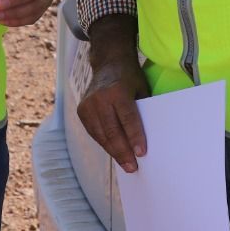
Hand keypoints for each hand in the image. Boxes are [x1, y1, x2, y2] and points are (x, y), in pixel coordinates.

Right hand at [77, 50, 150, 172]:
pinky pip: (94, 132)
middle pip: (112, 131)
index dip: (135, 137)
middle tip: (133, 167)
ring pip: (101, 135)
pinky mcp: (82, 110)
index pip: (127, 118)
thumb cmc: (130, 77)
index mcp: (117, 91)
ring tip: (126, 164)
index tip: (141, 154)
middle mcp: (100, 98)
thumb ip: (142, 110)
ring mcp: (88, 105)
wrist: (108, 63)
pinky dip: (105, 143)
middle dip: (123, 152)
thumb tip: (148, 138)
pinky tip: (114, 152)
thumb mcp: (141, 89)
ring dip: (114, 152)